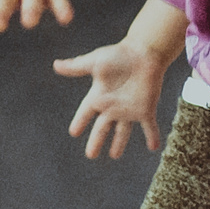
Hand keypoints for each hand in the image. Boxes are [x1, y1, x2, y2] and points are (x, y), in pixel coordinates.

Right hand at [54, 39, 176, 159]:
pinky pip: (149, 126)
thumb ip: (77, 67)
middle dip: (96, 141)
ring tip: (115, 156)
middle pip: (102, 128)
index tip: (74, 132)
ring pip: (123, 131)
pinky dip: (152, 136)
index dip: (80, 122)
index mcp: (100, 96)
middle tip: (91, 155)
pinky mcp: (145, 108)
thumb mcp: (95, 62)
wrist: (143, 52)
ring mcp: (130, 109)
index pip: (86, 113)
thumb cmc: (119, 55)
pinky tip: (153, 147)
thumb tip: (56, 64)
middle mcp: (113, 106)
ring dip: (119, 143)